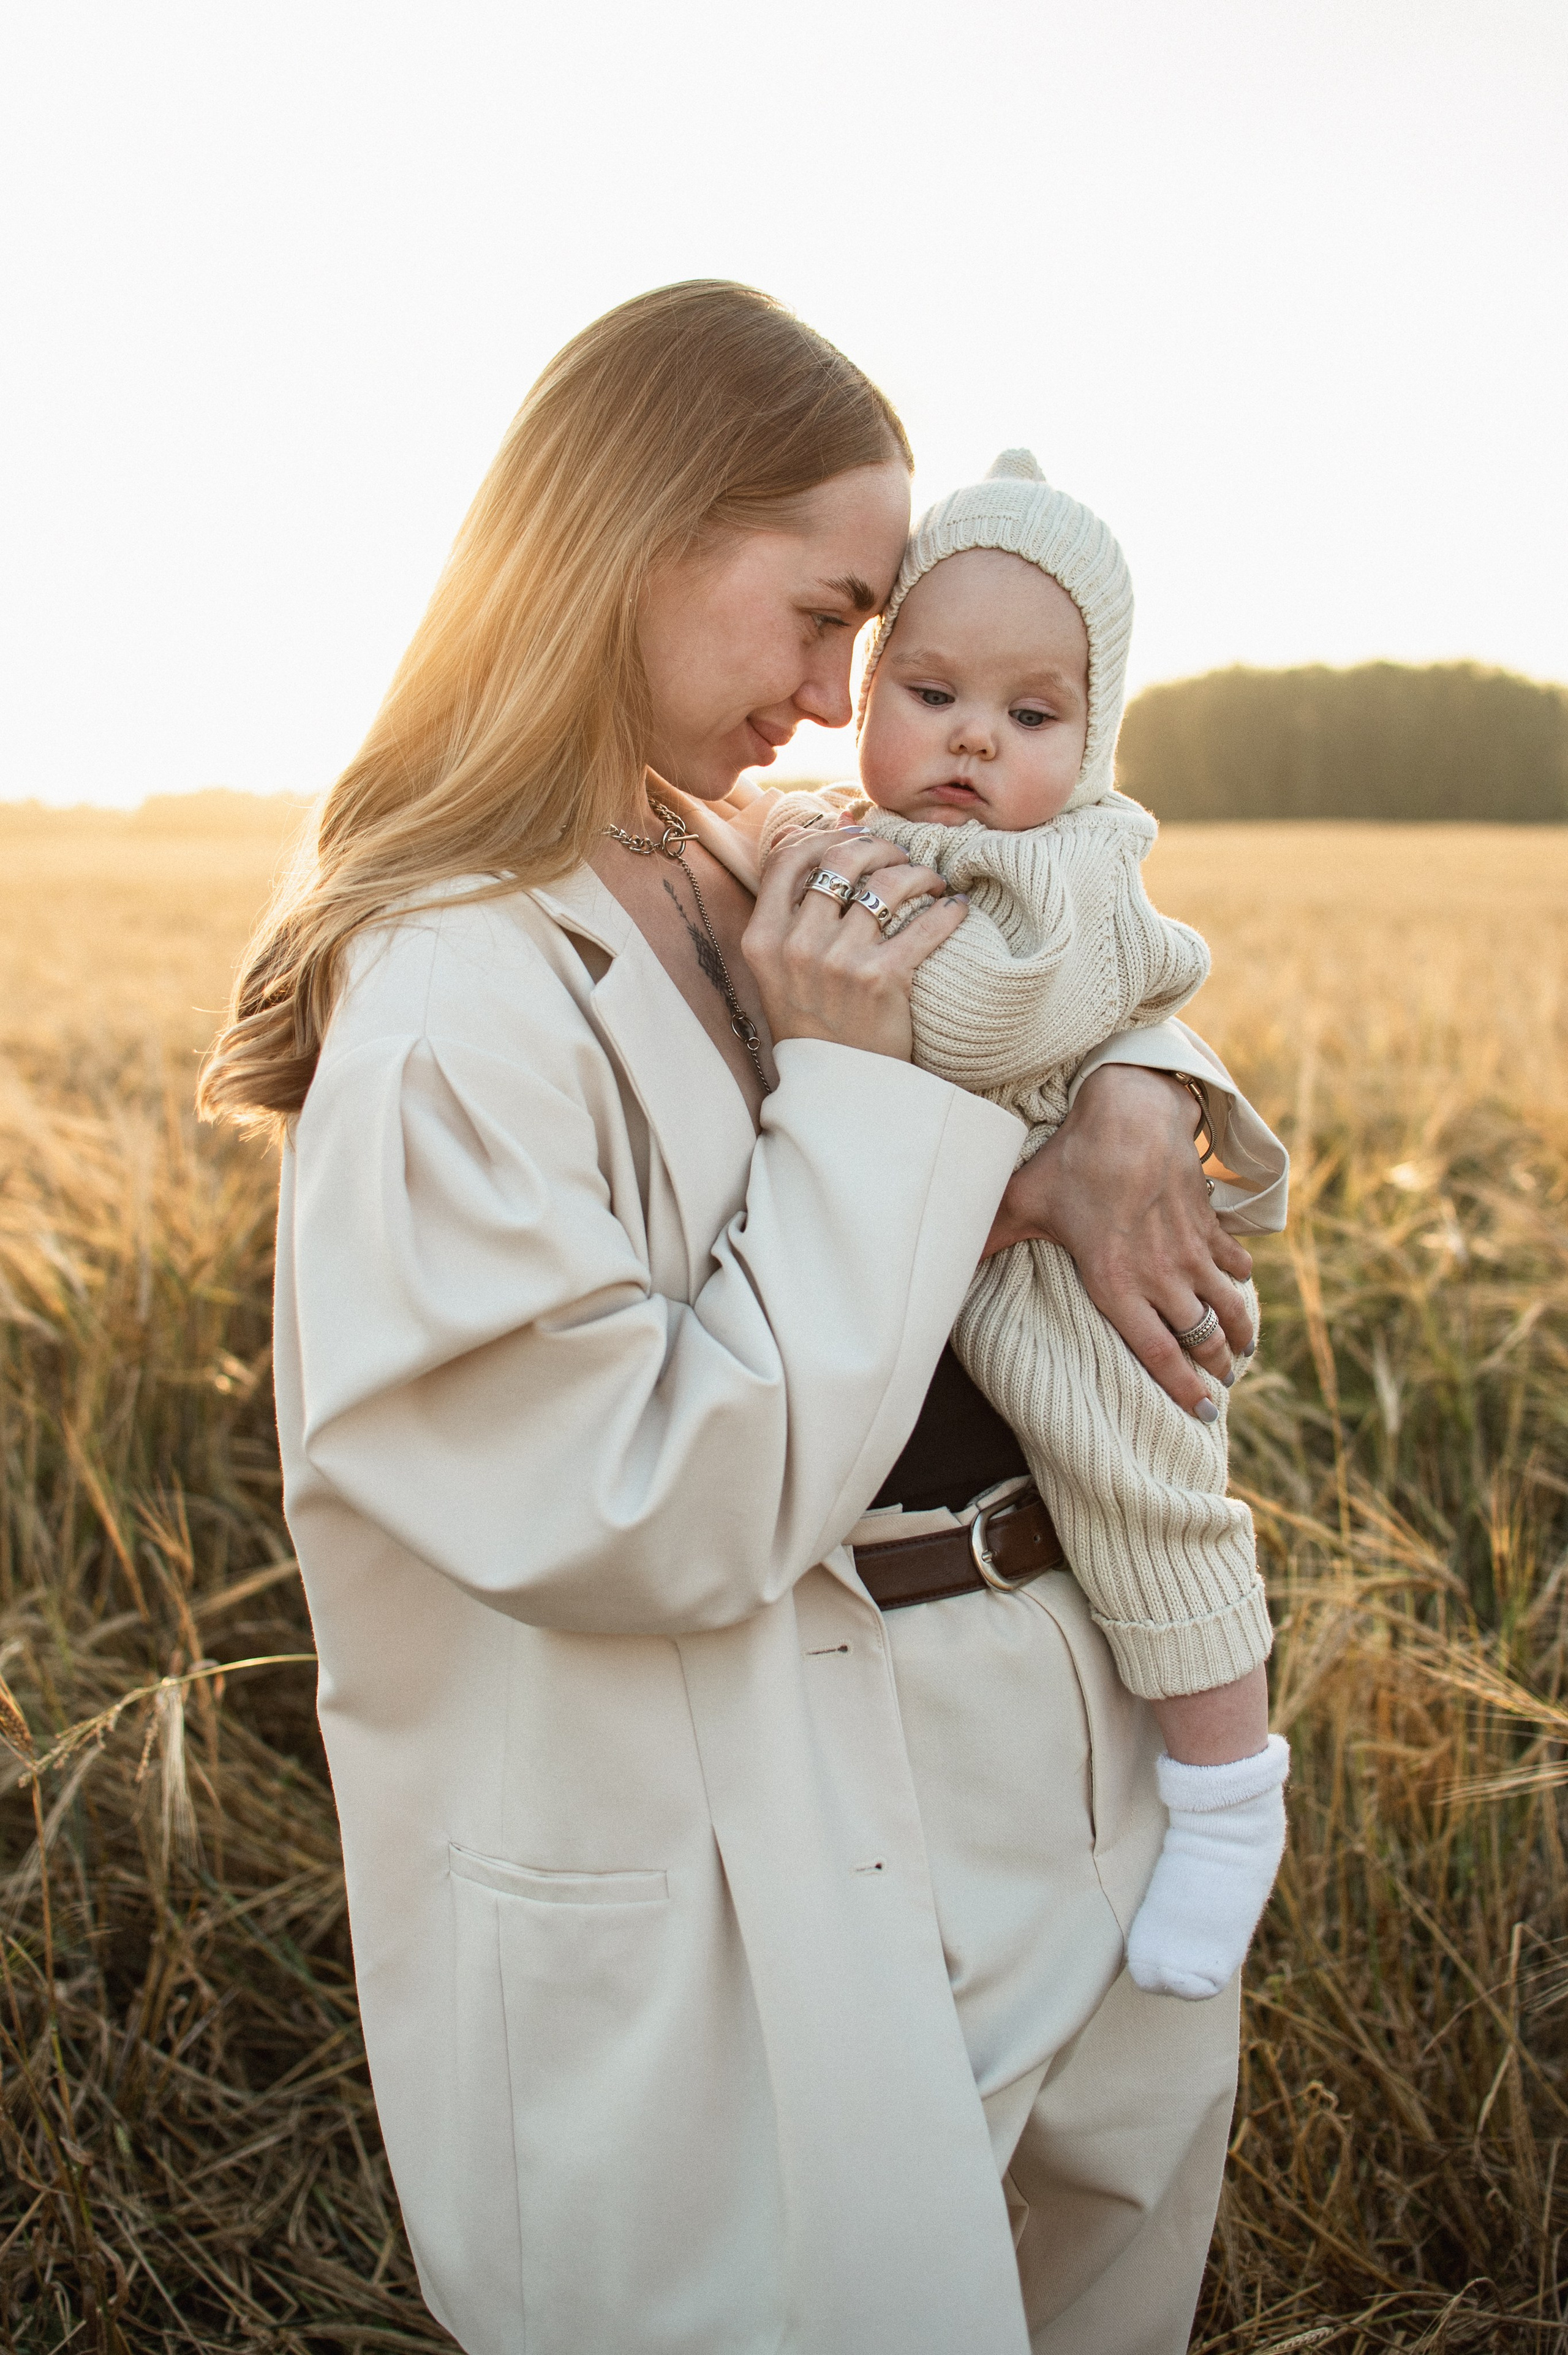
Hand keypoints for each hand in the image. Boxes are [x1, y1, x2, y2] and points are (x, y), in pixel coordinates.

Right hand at [742, 826, 966, 1062]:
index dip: (826, 836)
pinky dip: (948, 912)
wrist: (838, 1087)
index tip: (853, 840)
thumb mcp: (782, 963)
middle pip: (842, 861)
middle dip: (879, 847)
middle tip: (901, 856)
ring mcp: (837, 962)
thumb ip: (797, 901)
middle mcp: (795, 945)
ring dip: (919, 874)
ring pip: (887, 885)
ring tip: (932, 882)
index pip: (789, 857)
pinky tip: (956, 909)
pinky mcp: (881, 979)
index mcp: (763, 937)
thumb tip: (837, 822)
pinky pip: (924, 925)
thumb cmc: (813, 1018)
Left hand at [982, 1063, 1255, 1412]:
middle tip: (1220, 1384)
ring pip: (1228, 1304)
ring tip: (1240, 1351)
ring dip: (1239, 1331)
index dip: (1182, 1388)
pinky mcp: (1208, 1223)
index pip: (1159, 1353)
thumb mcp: (1023, 1201)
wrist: (1132, 1114)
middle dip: (1217, 1366)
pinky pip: (1235, 1261)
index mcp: (1116, 1282)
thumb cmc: (1075, 1160)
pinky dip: (1240, 1277)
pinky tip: (1238, 1286)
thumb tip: (940, 1262)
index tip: (1200, 1410)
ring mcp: (1190, 1250)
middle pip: (1202, 1336)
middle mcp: (1161, 1274)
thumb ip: (990, 1237)